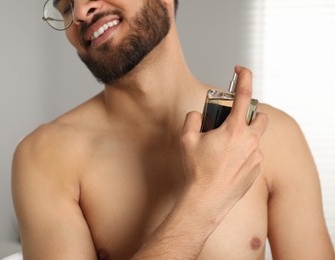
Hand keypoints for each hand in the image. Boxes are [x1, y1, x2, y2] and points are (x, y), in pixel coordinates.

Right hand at [180, 66, 267, 217]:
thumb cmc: (197, 171)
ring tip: (227, 148)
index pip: (244, 95)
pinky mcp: (256, 170)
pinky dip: (244, 153)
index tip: (241, 70)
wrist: (206, 200)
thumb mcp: (186, 140)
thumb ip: (192, 119)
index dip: (244, 78)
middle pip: (261, 117)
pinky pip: (254, 155)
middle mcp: (250, 141)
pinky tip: (228, 164)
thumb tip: (198, 115)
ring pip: (257, 138)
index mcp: (234, 130)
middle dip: (250, 114)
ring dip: (246, 136)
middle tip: (233, 122)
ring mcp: (256, 157)